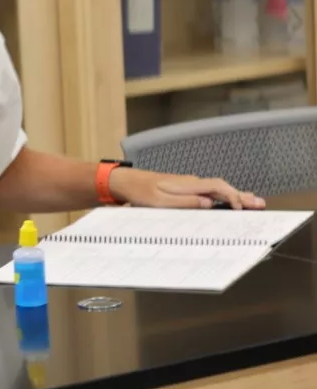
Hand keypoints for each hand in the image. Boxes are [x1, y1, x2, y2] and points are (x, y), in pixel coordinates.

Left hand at [110, 169, 265, 209]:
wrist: (128, 182)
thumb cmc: (142, 193)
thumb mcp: (162, 202)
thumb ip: (186, 202)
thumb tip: (209, 203)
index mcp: (188, 184)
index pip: (218, 187)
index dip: (232, 196)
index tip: (242, 207)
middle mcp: (192, 182)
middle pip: (222, 187)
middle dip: (241, 196)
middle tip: (260, 204)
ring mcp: (189, 184)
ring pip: (217, 189)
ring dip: (235, 196)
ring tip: (252, 202)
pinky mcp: (185, 188)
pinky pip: (209, 191)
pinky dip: (223, 195)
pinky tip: (229, 200)